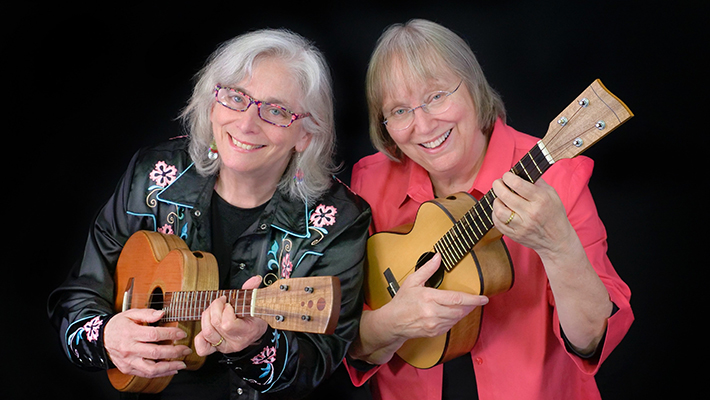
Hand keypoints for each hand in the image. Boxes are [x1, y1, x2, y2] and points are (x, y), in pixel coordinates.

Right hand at [104, 309, 190, 377]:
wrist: (101, 338)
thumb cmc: (118, 325)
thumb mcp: (130, 314)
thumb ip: (147, 313)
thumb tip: (162, 313)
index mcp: (130, 333)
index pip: (154, 335)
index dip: (170, 334)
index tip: (182, 334)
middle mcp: (129, 349)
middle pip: (155, 353)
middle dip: (175, 352)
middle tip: (186, 350)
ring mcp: (128, 361)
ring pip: (151, 369)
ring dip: (170, 367)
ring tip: (182, 364)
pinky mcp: (128, 369)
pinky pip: (146, 374)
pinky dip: (161, 374)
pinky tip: (171, 370)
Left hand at [194, 276, 268, 356]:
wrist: (256, 333)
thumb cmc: (256, 319)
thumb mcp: (256, 305)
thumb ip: (252, 291)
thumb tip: (255, 279)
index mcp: (245, 332)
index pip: (227, 324)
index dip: (225, 311)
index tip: (229, 304)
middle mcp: (233, 342)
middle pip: (214, 325)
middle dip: (215, 307)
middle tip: (221, 302)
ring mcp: (224, 346)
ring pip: (206, 332)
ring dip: (207, 316)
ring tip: (214, 310)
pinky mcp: (216, 348)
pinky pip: (202, 347)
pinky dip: (200, 336)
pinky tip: (208, 325)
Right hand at [351, 253, 488, 364]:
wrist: (392, 322)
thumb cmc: (402, 302)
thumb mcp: (412, 281)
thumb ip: (427, 269)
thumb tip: (437, 257)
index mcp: (429, 298)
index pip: (457, 299)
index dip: (473, 299)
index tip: (484, 298)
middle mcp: (432, 313)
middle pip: (460, 310)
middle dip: (470, 305)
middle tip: (475, 301)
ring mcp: (434, 324)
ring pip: (457, 318)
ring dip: (463, 312)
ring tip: (465, 305)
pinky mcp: (434, 332)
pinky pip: (451, 325)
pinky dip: (455, 319)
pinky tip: (453, 313)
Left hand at [491, 172, 574, 255]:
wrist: (557, 240)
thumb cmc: (554, 214)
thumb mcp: (552, 194)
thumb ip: (537, 182)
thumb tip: (521, 171)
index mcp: (541, 200)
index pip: (518, 184)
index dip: (508, 177)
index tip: (507, 176)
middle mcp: (531, 213)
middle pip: (505, 195)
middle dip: (497, 185)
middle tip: (498, 183)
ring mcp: (522, 226)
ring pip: (499, 211)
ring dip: (495, 201)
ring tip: (499, 198)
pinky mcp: (515, 236)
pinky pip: (498, 223)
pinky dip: (495, 214)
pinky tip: (500, 210)